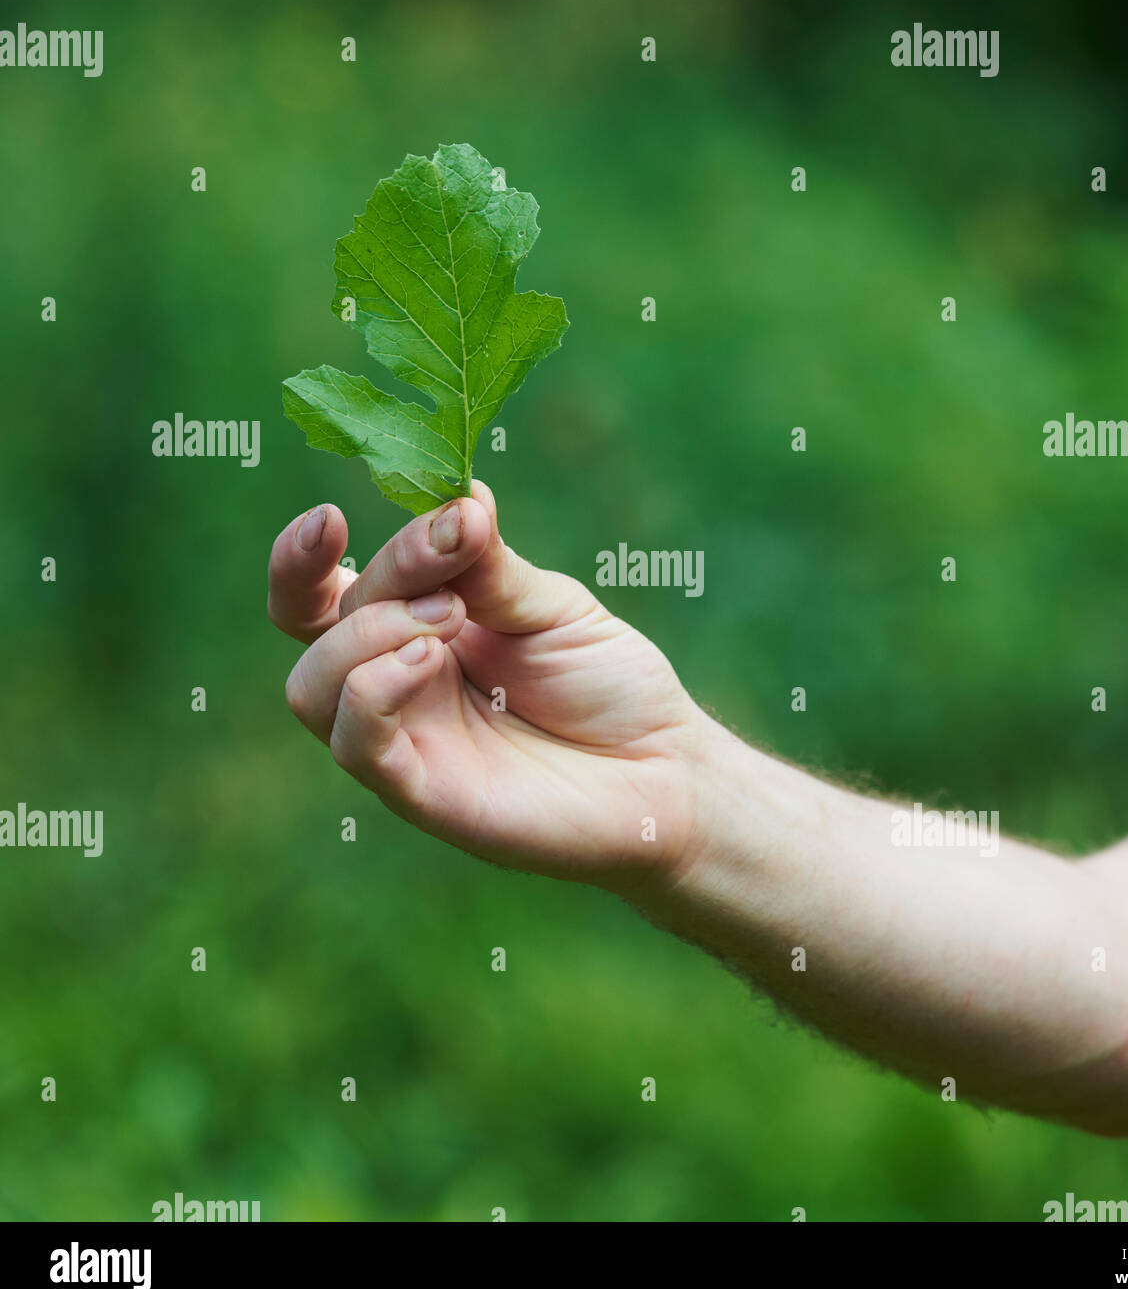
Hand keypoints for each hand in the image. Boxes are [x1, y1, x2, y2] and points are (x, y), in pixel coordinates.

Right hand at [268, 483, 709, 888]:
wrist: (666, 767)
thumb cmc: (608, 685)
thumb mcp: (552, 605)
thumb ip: (490, 564)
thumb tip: (457, 494)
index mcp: (415, 632)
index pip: (322, 596)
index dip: (299, 560)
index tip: (327, 518)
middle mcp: (395, 685)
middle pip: (323, 626)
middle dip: (384, 576)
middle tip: (454, 571)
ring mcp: (404, 740)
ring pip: (313, 688)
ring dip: (367, 634)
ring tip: (450, 616)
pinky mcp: (422, 793)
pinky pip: (357, 744)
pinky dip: (374, 690)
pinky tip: (427, 660)